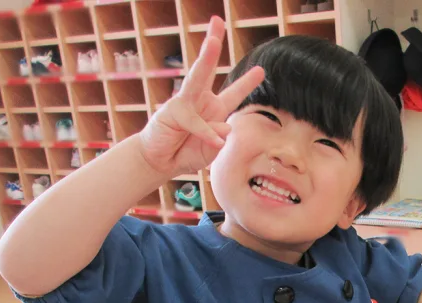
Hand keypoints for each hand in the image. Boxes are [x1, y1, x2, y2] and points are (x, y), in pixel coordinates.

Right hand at [138, 16, 264, 175]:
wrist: (160, 162)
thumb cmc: (186, 153)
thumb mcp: (209, 151)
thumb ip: (219, 140)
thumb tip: (226, 128)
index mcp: (213, 109)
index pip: (233, 93)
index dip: (246, 82)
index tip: (261, 70)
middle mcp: (200, 100)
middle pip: (208, 68)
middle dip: (213, 43)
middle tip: (218, 21)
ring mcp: (185, 102)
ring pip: (196, 77)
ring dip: (206, 58)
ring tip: (214, 42)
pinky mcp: (172, 111)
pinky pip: (194, 120)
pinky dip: (205, 131)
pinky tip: (214, 141)